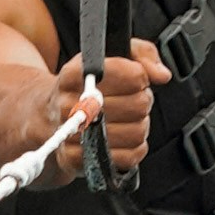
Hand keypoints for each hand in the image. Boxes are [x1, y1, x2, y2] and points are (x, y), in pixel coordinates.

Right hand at [50, 41, 165, 178]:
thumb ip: (142, 54)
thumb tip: (162, 75)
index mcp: (74, 73)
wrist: (52, 116)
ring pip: (135, 132)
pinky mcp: (75, 159)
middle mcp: (68, 103)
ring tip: (129, 119)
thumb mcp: (110, 55)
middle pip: (136, 105)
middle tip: (133, 100)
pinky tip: (125, 138)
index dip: (140, 77)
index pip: (130, 75)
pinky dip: (135, 148)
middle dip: (142, 102)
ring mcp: (70, 133)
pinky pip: (127, 157)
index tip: (136, 79)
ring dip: (140, 125)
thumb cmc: (88, 85)